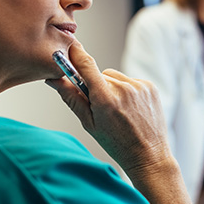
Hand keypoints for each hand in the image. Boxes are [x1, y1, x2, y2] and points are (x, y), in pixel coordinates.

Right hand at [46, 40, 171, 178]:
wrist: (148, 155)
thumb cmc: (117, 143)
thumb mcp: (88, 124)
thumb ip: (72, 98)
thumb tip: (54, 79)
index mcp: (105, 98)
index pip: (86, 64)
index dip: (75, 54)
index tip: (69, 48)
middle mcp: (123, 88)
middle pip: (100, 74)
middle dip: (96, 85)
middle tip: (101, 107)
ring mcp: (139, 86)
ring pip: (115, 77)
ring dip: (112, 88)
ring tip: (118, 110)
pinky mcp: (150, 87)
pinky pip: (130, 81)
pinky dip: (127, 90)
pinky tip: (130, 109)